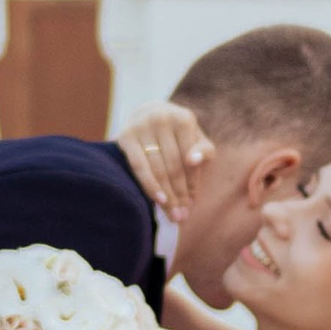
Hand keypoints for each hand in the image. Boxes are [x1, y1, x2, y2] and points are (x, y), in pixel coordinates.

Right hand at [117, 99, 211, 218]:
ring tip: (172, 214)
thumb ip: (204, 150)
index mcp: (184, 119)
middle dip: (179, 194)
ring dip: (166, 195)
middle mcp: (162, 118)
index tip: (191, 204)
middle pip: (173, 167)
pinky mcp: (126, 135)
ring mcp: (142, 126)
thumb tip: (194, 160)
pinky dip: (149, 185)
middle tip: (181, 216)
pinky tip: (159, 200)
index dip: (192, 183)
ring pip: (156, 169)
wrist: (148, 113)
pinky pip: (138, 167)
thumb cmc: (178, 134)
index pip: (190, 160)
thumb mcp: (196, 139)